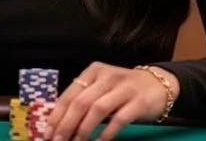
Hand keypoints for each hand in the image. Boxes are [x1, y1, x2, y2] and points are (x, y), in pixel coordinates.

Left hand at [47, 62, 178, 140]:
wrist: (158, 84)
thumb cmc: (123, 89)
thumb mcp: (101, 88)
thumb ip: (83, 99)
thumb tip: (58, 123)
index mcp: (93, 71)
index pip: (70, 94)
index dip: (57, 116)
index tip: (47, 134)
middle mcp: (107, 77)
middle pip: (81, 102)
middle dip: (66, 125)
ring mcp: (124, 88)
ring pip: (97, 109)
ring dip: (84, 130)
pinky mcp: (138, 102)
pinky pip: (119, 119)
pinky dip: (106, 133)